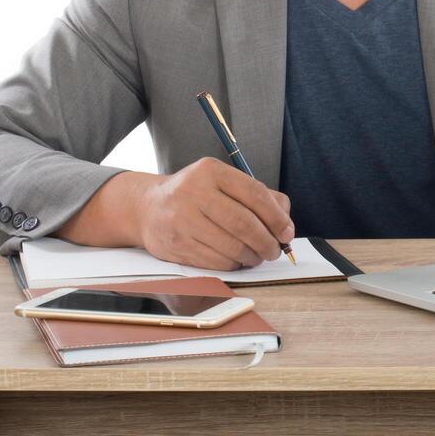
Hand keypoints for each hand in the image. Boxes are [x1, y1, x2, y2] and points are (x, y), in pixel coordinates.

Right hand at [135, 157, 293, 269]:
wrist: (148, 208)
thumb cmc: (196, 195)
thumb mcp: (223, 182)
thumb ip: (257, 195)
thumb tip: (285, 222)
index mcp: (211, 171)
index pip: (254, 194)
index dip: (276, 217)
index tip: (287, 233)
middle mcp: (194, 192)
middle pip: (243, 223)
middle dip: (267, 242)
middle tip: (275, 250)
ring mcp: (181, 219)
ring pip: (231, 246)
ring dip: (252, 256)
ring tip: (257, 256)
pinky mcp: (175, 244)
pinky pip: (215, 262)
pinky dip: (233, 264)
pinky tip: (237, 260)